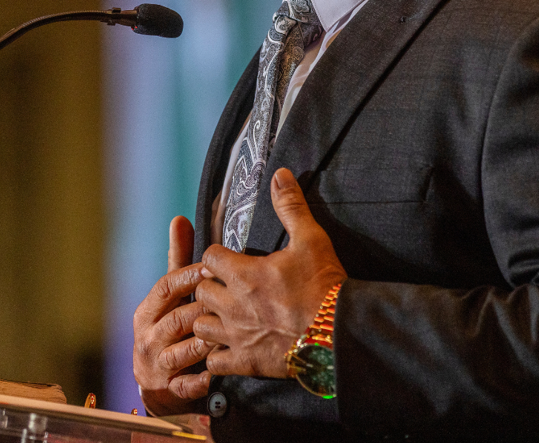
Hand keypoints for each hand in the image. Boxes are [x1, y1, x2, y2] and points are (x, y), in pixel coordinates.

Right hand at [133, 216, 211, 415]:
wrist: (156, 383)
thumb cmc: (169, 326)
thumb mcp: (169, 295)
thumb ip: (177, 259)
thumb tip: (180, 218)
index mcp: (147, 311)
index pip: (165, 288)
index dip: (187, 277)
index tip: (210, 268)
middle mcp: (147, 338)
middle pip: (177, 319)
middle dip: (203, 310)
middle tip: (230, 301)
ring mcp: (156, 365)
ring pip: (183, 351)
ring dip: (206, 341)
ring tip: (227, 332)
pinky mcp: (167, 391)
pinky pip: (186, 385)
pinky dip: (201, 379)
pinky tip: (217, 371)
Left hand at [193, 168, 346, 377]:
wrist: (337, 334)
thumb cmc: (324, 285)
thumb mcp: (311, 238)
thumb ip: (291, 206)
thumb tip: (280, 175)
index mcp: (244, 273)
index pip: (209, 258)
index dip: (218, 256)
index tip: (230, 258)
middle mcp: (232, 305)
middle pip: (201, 291)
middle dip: (211, 285)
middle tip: (228, 285)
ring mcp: (236, 336)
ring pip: (201, 325)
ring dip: (210, 318)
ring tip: (225, 314)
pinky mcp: (245, 363)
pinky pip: (214, 363)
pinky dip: (217, 355)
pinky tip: (229, 348)